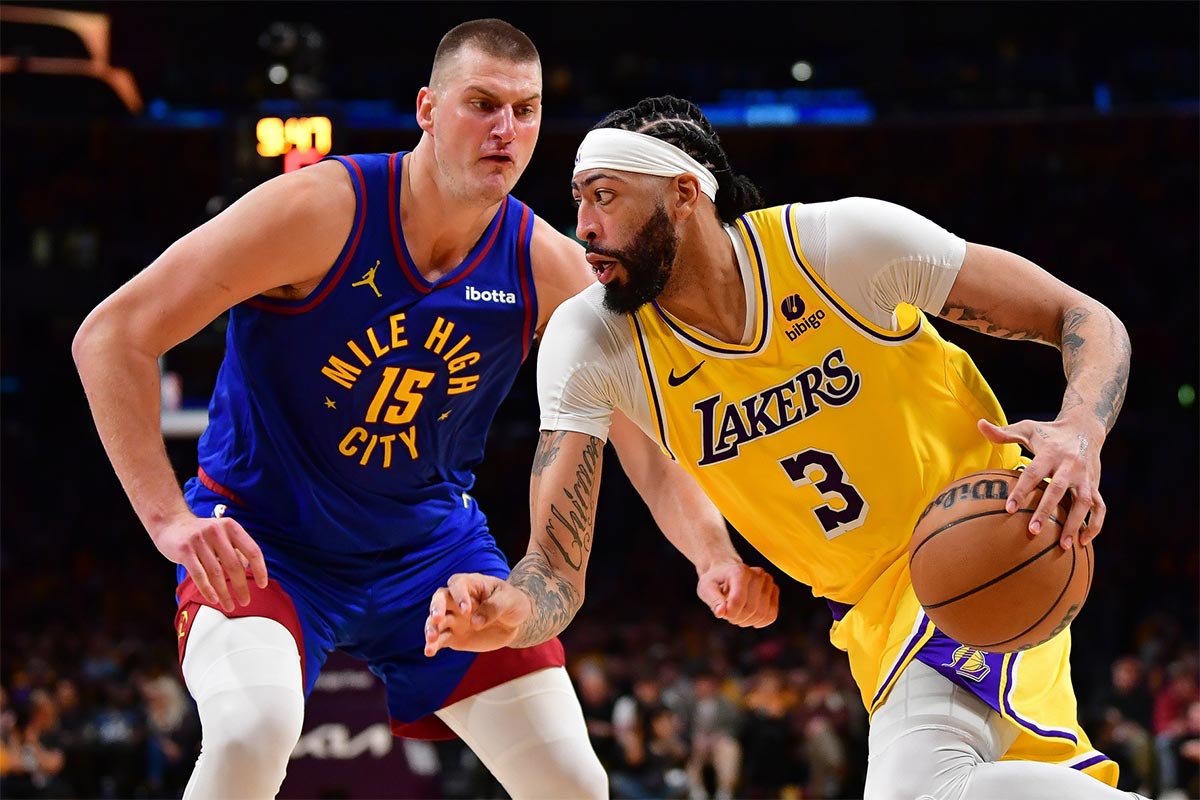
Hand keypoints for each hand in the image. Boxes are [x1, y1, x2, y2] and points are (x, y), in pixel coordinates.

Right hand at [152, 514, 268, 610]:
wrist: (170, 523)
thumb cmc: (202, 534)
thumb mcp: (223, 534)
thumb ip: (236, 549)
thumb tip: (249, 567)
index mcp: (231, 526)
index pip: (252, 550)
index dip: (260, 569)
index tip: (263, 585)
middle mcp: (217, 531)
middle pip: (234, 565)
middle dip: (241, 587)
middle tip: (245, 601)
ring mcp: (199, 540)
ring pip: (216, 573)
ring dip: (224, 593)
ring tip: (229, 606)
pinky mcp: (185, 550)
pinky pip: (199, 574)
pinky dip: (207, 589)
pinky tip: (214, 599)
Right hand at [424, 573, 532, 656]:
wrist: (514, 622)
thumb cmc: (512, 602)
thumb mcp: (509, 600)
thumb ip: (493, 608)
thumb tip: (475, 623)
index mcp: (471, 585)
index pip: (457, 584)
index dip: (459, 595)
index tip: (466, 610)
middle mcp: (457, 600)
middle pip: (439, 599)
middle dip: (435, 608)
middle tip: (437, 618)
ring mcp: (454, 618)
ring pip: (435, 621)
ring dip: (431, 629)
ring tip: (431, 640)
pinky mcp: (453, 636)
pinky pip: (440, 640)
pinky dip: (433, 645)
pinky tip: (429, 652)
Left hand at [696, 560, 778, 627]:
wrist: (726, 572)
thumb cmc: (715, 581)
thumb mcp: (706, 588)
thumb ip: (713, 600)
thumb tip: (721, 613)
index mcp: (739, 571)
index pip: (738, 600)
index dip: (730, 613)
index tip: (722, 613)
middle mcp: (757, 573)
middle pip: (751, 609)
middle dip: (738, 618)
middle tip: (729, 613)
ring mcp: (768, 581)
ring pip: (762, 614)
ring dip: (748, 621)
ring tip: (738, 613)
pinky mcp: (774, 590)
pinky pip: (771, 615)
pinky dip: (759, 622)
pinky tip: (749, 617)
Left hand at [978, 417, 1105, 548]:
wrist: (1084, 429)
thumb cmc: (1049, 432)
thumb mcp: (1027, 429)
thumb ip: (1004, 432)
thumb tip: (980, 424)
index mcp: (1050, 453)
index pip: (1033, 473)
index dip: (1021, 491)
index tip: (1008, 508)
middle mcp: (1070, 465)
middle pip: (1057, 490)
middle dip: (1046, 511)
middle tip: (1032, 531)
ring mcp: (1085, 478)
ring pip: (1083, 503)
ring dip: (1074, 524)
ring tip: (1063, 546)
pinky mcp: (1095, 486)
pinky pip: (1099, 508)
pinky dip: (1094, 525)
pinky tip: (1082, 542)